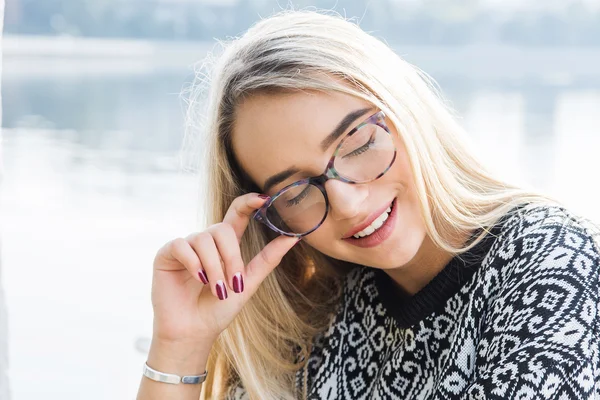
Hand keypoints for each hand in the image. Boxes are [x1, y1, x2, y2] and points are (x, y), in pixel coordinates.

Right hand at [149, 193, 298, 343]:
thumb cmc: (219, 310)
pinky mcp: (166, 254)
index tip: (264, 199)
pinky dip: (193, 262)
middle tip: (234, 283)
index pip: (236, 214)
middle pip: (222, 229)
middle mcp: (205, 241)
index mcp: (225, 245)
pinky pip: (182, 245)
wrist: (193, 333)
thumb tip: (294, 237)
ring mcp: (186, 246)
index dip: (248, 202)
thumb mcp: (248, 283)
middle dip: (232, 257)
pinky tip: (197, 279)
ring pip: (203, 239)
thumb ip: (268, 259)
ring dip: (213, 268)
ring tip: (216, 290)